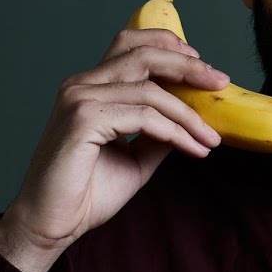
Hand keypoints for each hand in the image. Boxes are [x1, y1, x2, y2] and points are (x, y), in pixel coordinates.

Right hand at [0, 29, 227, 271]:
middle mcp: (81, 85)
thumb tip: (194, 117)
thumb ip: (160, 131)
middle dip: (188, 65)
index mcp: (90, 86)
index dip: (170, 46)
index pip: (131, 45)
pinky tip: (194, 148)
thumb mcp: (137, 156)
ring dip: (188, 113)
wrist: (50, 226)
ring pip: (149, 89)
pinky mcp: (83, 119)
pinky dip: (175, 131)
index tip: (204, 66)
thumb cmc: (87, 193)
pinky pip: (143, 116)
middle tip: (221, 83)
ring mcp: (79, 99)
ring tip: (211, 137)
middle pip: (142, 53)